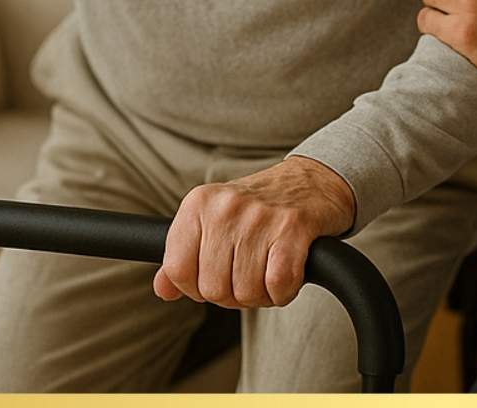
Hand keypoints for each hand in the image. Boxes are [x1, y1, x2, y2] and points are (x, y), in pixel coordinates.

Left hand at [154, 155, 355, 307]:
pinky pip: (277, 285)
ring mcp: (259, 217)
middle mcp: (225, 207)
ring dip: (261, 295)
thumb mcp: (213, 221)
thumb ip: (183, 255)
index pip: (177, 269)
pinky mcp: (293, 228)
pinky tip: (288, 276)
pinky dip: (283, 293)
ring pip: (245, 292)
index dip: (196, 287)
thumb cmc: (259, 209)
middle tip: (249, 275)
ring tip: (269, 271)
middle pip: (213, 288)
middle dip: (233, 294)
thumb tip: (163, 289)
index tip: (215, 277)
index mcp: (198, 203)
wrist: (313, 181)